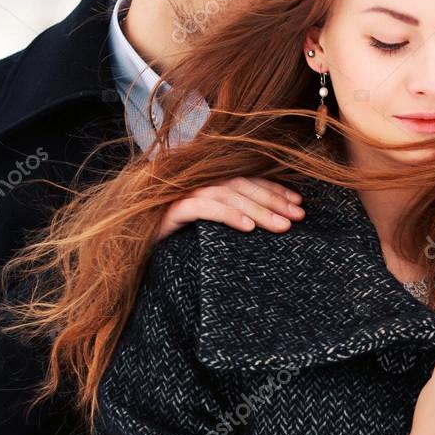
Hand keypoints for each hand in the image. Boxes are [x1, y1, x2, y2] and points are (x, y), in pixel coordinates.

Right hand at [155, 176, 304, 241]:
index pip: (247, 179)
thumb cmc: (178, 244)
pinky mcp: (170, 211)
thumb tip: (274, 219)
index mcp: (207, 182)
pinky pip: (203, 208)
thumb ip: (234, 215)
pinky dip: (228, 215)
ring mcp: (181, 194)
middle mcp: (195, 183)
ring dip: (258, 209)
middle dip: (273, 200)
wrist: (135, 254)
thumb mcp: (212, 228)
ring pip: (227, 195)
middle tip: (298, 216)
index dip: (274, 189)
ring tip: (281, 226)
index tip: (299, 203)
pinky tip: (248, 228)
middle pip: (241, 185)